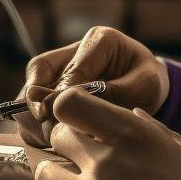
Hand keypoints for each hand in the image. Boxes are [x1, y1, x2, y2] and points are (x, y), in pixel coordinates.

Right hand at [12, 26, 169, 147]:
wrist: (149, 85)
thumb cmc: (149, 83)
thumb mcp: (143, 86)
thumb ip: (112, 93)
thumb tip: (74, 105)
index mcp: (99, 41)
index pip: (71, 69)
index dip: (61, 96)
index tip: (59, 120)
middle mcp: (75, 49)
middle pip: (39, 73)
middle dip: (40, 106)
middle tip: (49, 132)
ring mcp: (61, 66)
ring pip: (31, 86)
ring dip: (33, 114)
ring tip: (45, 137)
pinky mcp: (54, 83)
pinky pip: (33, 100)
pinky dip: (35, 120)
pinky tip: (45, 138)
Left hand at [34, 85, 180, 179]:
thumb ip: (173, 141)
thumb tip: (141, 120)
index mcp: (135, 141)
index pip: (72, 102)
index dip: (75, 106)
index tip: (90, 118)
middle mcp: (100, 167)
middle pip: (57, 134)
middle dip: (71, 140)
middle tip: (94, 156)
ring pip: (46, 173)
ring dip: (61, 175)